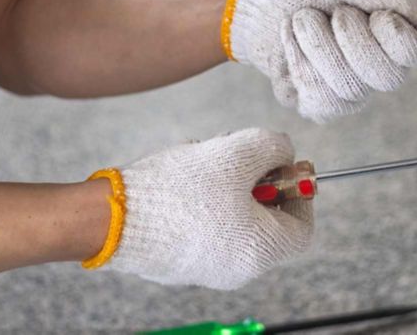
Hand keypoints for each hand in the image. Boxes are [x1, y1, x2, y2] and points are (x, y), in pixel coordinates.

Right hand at [94, 128, 311, 289]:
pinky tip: (181, 179)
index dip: (298, 192)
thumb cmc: (181, 189)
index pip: (302, 226)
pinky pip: (205, 227)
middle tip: (236, 155)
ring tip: (201, 160)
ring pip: (234, 219)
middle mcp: (238, 270)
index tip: (283, 165)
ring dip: (225, 184)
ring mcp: (206, 269)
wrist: (113, 219)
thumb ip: (273, 146)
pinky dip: (202, 200)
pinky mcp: (179, 263)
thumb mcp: (238, 152)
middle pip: (266, 221)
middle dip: (254, 180)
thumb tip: (283, 152)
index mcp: (261, 251)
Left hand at [223, 0, 416, 121]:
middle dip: (352, 37)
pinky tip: (292, 43)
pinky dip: (300, 60)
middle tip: (333, 13)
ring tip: (304, 21)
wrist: (261, 1)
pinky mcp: (319, 105)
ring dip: (319, 43)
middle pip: (388, 77)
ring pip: (350, 87)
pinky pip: (321, 98)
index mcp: (395, 35)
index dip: (397, 35)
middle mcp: (378, 68)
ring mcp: (350, 91)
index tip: (374, 14)